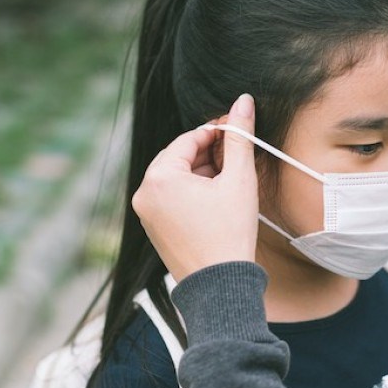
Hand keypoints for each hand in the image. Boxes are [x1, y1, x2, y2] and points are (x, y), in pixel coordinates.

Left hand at [131, 94, 258, 281]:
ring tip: (233, 176)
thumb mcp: (238, 178)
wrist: (221, 286)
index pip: (188, 140)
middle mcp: (144, 193)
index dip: (216, 131)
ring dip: (203, 172)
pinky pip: (172, 199)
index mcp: (158, 178)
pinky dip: (194, 192)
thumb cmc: (230, 232)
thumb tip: (243, 101)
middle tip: (238, 150)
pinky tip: (219, 197)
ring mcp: (146, 214)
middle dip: (210, 152)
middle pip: (180, 158)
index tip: (238, 128)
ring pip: (177, 179)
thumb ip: (239, 136)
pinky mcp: (155, 230)